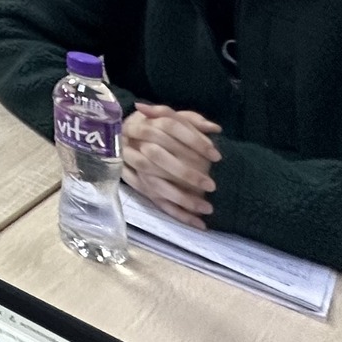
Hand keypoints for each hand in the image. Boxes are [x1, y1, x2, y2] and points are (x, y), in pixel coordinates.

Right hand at [123, 102, 221, 227]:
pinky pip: (155, 201)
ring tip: (207, 208)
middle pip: (157, 157)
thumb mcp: (173, 117)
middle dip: (185, 172)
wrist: (124, 134)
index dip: (194, 141)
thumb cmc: (155, 126)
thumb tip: (215, 129)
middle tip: (211, 185)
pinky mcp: (136, 184)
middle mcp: (134, 143)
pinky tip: (198, 223)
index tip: (216, 156)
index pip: (170, 127)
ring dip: (181, 198)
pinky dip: (178, 213)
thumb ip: (193, 121)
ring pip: (153, 183)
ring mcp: (132, 166)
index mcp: (145, 123)